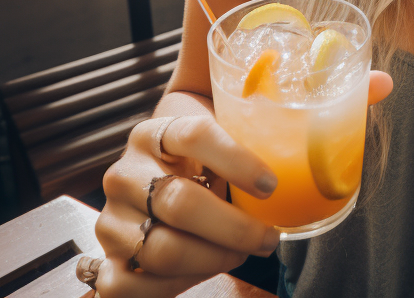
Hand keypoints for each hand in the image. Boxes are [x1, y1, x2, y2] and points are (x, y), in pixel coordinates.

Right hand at [94, 114, 280, 295]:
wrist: (159, 168)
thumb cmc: (201, 155)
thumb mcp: (220, 134)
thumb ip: (251, 135)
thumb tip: (307, 154)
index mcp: (156, 131)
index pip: (195, 135)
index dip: (237, 160)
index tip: (271, 185)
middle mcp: (126, 171)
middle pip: (179, 202)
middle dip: (233, 228)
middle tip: (267, 237)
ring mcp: (112, 216)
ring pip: (161, 249)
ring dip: (212, 259)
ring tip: (241, 253)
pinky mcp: (106, 256)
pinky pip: (128, 286)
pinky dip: (173, 287)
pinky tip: (204, 271)